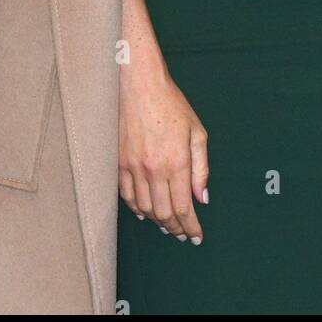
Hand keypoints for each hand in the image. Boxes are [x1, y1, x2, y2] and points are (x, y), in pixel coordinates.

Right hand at [118, 60, 207, 244]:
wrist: (140, 85)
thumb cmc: (171, 105)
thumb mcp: (196, 132)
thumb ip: (201, 168)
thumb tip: (202, 198)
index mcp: (176, 162)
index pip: (184, 207)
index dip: (191, 227)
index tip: (196, 237)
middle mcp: (153, 169)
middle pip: (163, 213)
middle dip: (175, 228)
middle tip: (183, 235)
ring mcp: (133, 167)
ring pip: (144, 208)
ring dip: (157, 221)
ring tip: (167, 225)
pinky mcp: (118, 163)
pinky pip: (127, 196)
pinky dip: (136, 209)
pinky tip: (144, 212)